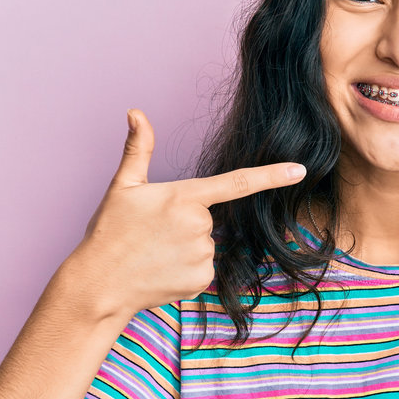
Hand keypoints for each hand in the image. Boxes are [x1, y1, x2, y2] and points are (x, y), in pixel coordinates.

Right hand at [74, 109, 304, 314]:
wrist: (99, 285)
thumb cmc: (110, 233)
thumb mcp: (123, 188)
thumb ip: (138, 149)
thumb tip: (136, 113)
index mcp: (185, 198)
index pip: (237, 182)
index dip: (271, 176)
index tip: (299, 170)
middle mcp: (200, 226)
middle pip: (208, 219)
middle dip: (186, 223)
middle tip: (153, 233)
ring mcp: (203, 255)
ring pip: (205, 244)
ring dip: (185, 247)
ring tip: (154, 253)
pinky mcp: (202, 279)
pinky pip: (203, 268)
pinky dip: (185, 269)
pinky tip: (161, 271)